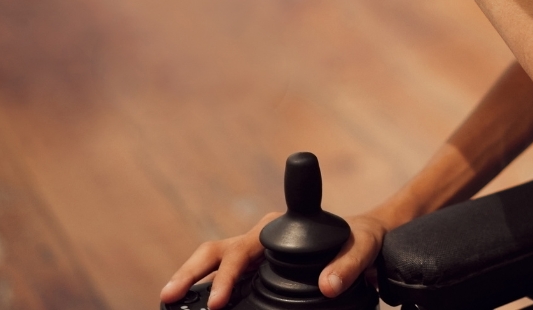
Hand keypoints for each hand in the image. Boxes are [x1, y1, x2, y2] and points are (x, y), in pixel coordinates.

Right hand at [157, 211, 387, 307]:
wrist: (364, 240)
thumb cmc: (361, 239)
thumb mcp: (362, 248)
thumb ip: (347, 266)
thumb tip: (327, 286)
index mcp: (277, 229)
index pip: (247, 246)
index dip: (228, 272)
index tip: (219, 300)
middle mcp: (259, 238)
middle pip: (217, 252)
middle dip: (193, 275)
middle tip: (172, 297)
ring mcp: (252, 255)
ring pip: (212, 261)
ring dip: (189, 279)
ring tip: (168, 301)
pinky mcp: (253, 271)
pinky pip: (223, 277)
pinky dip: (205, 290)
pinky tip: (192, 305)